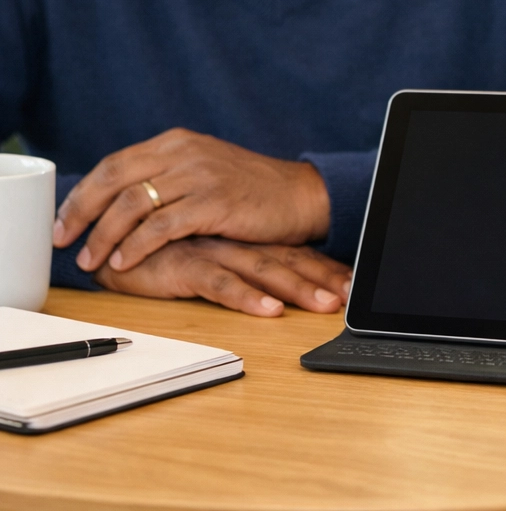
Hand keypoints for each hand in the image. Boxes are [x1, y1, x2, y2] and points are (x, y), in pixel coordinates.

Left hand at [53, 129, 330, 273]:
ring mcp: (200, 175)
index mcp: (177, 142)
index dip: (83, 194)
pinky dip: (136, 245)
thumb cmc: (251, 190)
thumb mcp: (204, 170)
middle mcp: (184, 152)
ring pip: (132, 204)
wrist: (300, 195)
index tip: (64, 221)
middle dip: (82, 212)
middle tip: (64, 241)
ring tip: (93, 260)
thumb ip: (166, 177)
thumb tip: (119, 202)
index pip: (115, 164)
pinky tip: (124, 261)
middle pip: (114, 179)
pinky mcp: (214, 202)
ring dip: (105, 235)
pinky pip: (161, 225)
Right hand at [93, 237, 351, 316]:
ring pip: (262, 270)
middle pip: (286, 260)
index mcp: (241, 237)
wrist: (109, 239)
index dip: (323, 267)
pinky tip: (269, 311)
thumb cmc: (158, 250)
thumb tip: (273, 282)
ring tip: (325, 307)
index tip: (353, 285)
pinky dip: (246, 298)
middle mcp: (233, 241)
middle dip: (321, 280)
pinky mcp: (185, 264)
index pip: (292, 251)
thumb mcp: (203, 255)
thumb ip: (235, 263)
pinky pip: (220, 283)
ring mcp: (212, 250)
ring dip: (297, 289)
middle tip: (350, 299)